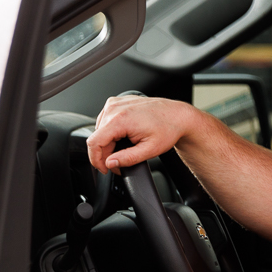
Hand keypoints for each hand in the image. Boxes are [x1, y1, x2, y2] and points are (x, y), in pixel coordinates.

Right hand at [88, 94, 207, 172]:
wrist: (177, 116)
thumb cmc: (168, 129)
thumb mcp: (149, 150)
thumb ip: (127, 159)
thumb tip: (110, 163)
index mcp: (120, 119)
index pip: (94, 143)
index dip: (96, 160)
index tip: (104, 169)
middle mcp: (114, 108)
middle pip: (97, 137)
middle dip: (106, 153)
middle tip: (121, 162)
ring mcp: (114, 103)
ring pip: (100, 130)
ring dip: (108, 143)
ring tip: (125, 148)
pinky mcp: (116, 102)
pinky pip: (105, 121)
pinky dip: (111, 132)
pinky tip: (124, 136)